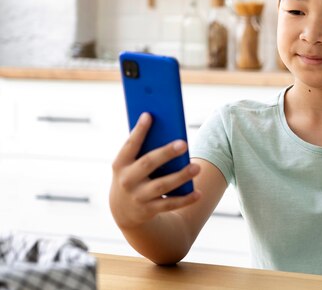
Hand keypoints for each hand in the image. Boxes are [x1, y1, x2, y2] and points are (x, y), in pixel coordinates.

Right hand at [109, 113, 200, 229]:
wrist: (123, 210)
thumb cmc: (133, 175)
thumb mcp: (130, 164)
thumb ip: (143, 149)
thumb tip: (168, 130)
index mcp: (120, 164)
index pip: (130, 145)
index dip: (139, 130)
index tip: (149, 115)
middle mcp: (127, 180)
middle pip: (148, 163)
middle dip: (166, 153)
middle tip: (183, 143)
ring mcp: (137, 196)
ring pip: (162, 185)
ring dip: (181, 176)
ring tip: (197, 167)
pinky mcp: (148, 210)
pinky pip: (170, 204)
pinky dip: (185, 199)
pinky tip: (198, 193)